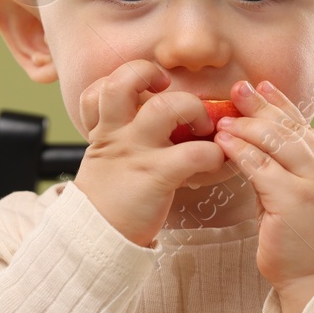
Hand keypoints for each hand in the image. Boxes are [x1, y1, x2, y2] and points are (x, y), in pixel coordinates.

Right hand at [71, 60, 229, 246]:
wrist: (98, 237)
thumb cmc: (110, 199)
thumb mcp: (105, 160)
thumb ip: (122, 137)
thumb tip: (157, 121)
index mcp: (104, 129)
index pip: (100, 86)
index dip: (124, 78)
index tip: (149, 87)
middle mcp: (117, 133)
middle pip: (125, 80)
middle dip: (153, 75)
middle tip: (173, 95)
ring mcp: (136, 151)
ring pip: (163, 106)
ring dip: (193, 108)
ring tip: (203, 125)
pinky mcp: (157, 175)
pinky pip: (193, 152)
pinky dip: (213, 153)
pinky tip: (214, 161)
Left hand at [214, 80, 313, 303]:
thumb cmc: (302, 241)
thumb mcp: (298, 196)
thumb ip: (284, 170)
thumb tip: (254, 144)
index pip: (304, 125)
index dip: (281, 103)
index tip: (262, 85)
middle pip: (290, 127)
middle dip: (261, 106)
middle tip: (238, 90)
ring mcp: (313, 185)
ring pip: (277, 142)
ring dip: (247, 127)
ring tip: (224, 118)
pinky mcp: (293, 200)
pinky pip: (262, 167)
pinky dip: (241, 151)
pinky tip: (225, 143)